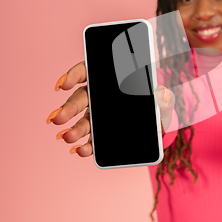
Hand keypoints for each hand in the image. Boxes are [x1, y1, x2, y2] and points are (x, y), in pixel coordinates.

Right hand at [46, 61, 174, 156]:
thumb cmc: (155, 103)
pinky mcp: (100, 134)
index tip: (63, 85)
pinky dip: (84, 145)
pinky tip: (79, 150)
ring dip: (73, 129)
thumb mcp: (162, 99)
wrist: (156, 122)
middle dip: (68, 109)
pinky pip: (91, 139)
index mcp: (107, 80)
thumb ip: (164, 97)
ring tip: (67, 138)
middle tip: (58, 119)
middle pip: (80, 99)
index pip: (86, 71)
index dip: (73, 75)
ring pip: (83, 120)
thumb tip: (163, 96)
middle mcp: (97, 96)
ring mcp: (97, 115)